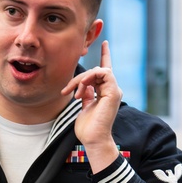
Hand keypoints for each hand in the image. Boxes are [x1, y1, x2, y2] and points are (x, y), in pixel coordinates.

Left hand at [61, 40, 122, 170]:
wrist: (93, 139)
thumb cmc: (87, 128)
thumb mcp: (84, 106)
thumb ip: (85, 93)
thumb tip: (83, 86)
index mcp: (106, 92)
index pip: (106, 70)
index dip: (105, 55)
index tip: (104, 42)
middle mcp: (112, 90)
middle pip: (96, 70)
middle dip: (79, 78)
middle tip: (67, 90)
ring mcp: (114, 90)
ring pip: (98, 71)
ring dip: (82, 79)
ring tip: (75, 94)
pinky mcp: (113, 92)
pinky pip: (102, 73)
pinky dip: (89, 78)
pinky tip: (81, 89)